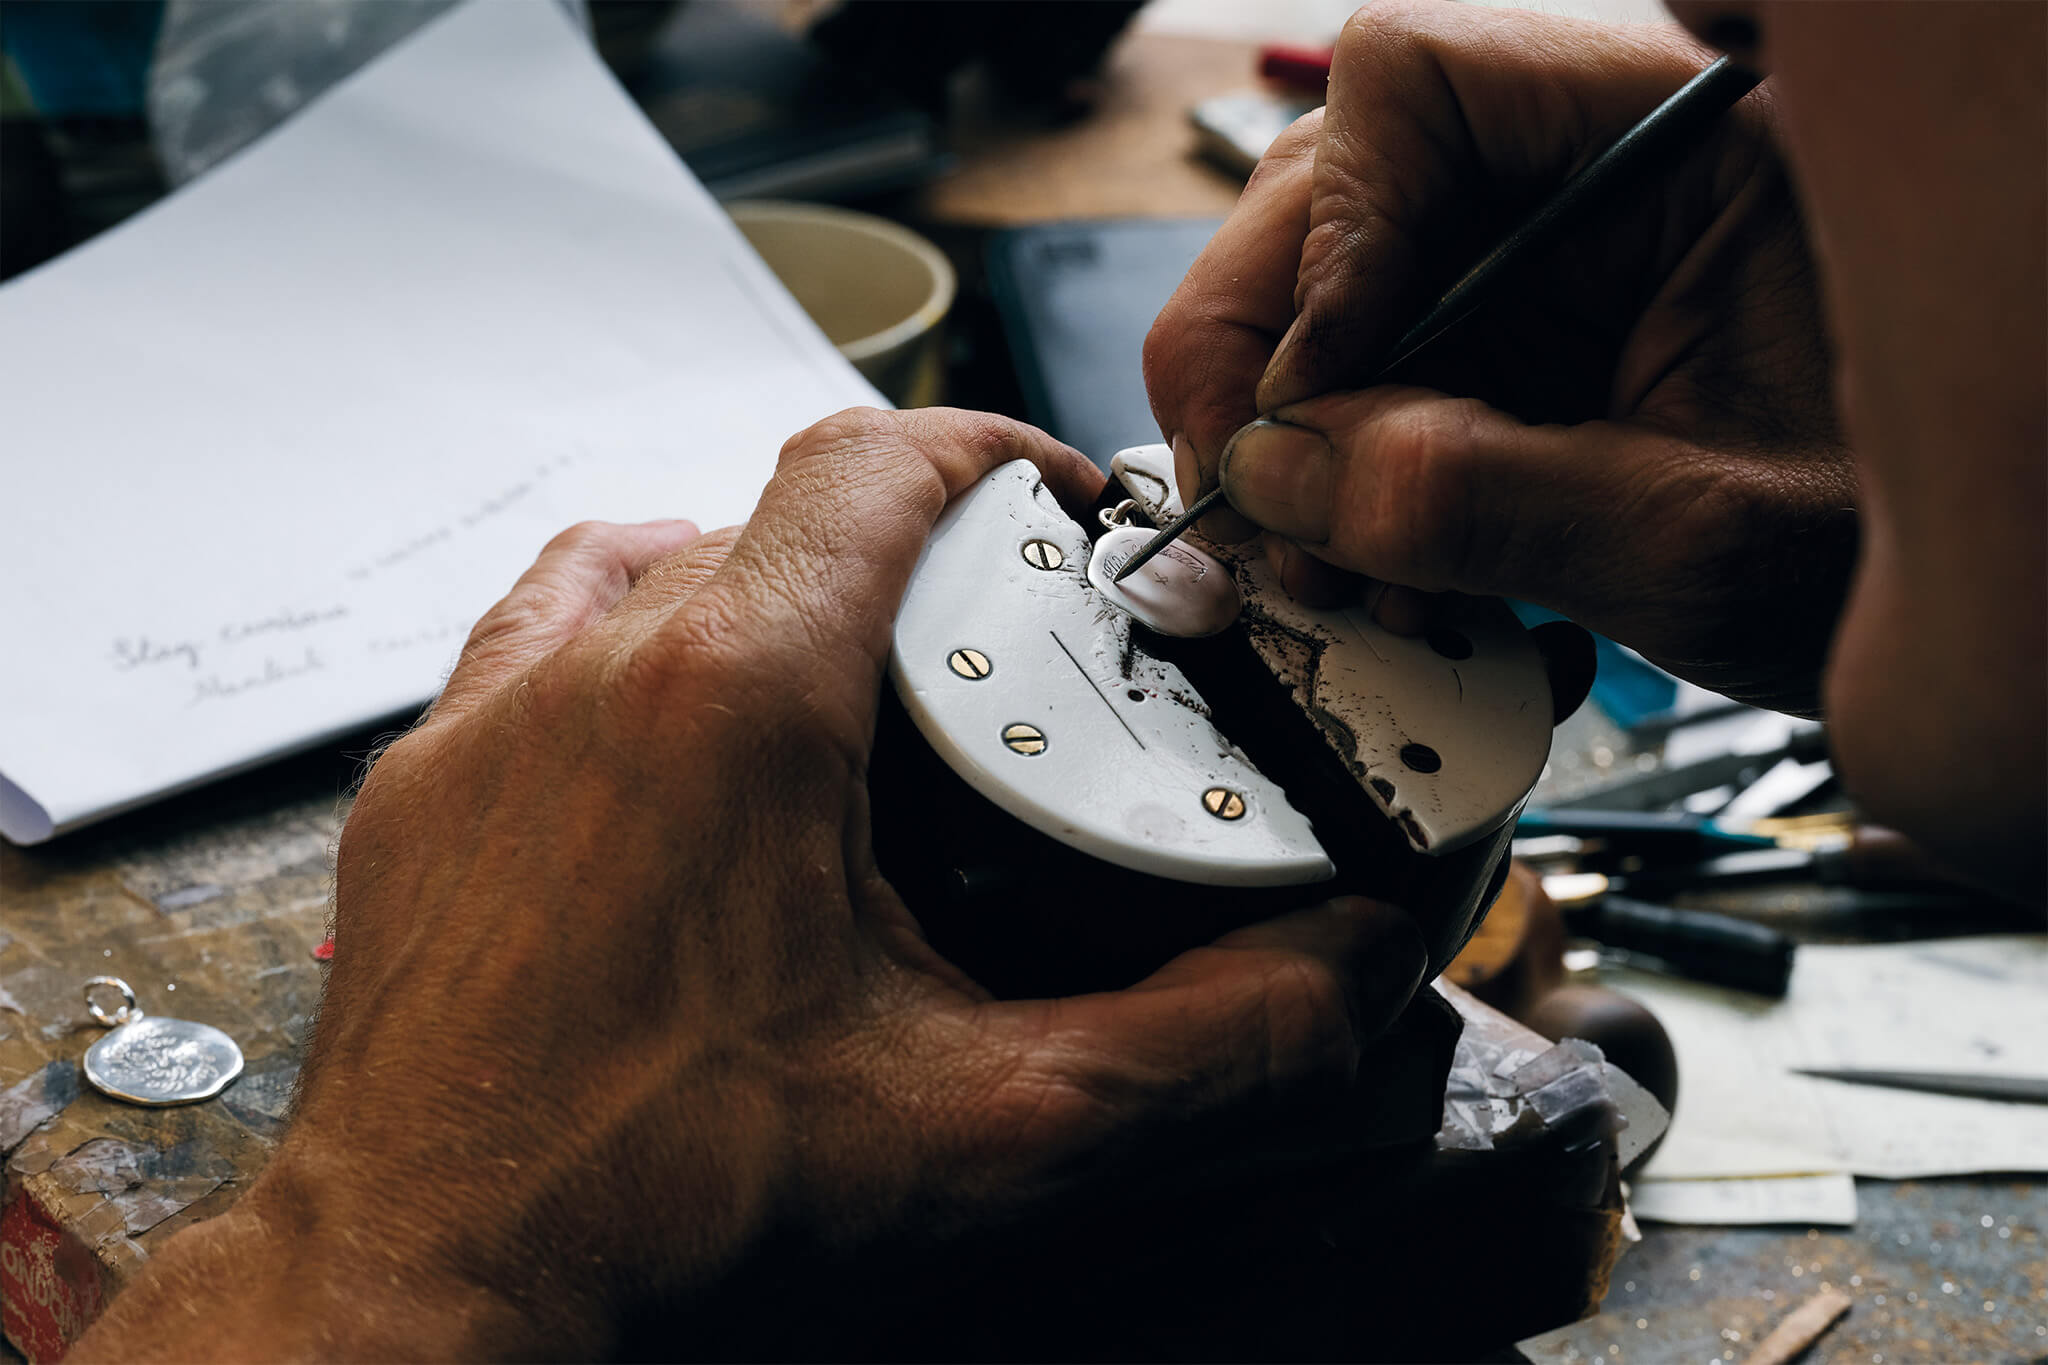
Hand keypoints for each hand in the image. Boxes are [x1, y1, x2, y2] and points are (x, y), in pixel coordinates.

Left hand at [74, 409, 1426, 1360]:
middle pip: (777, 510)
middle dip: (903, 545)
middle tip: (979, 637)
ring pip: (651, 551)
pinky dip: (627, 631)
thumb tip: (1325, 980)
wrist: (438, 1276)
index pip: (871, 465)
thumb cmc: (662, 1198)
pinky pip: (535, 630)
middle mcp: (597, 673)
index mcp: (737, 702)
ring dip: (761, 575)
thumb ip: (1193, 1042)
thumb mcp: (982, 1125)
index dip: (983, 448)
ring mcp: (492, 718)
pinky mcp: (427, 783)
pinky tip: (669, 710)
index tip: (1046, 493)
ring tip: (842, 664)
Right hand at [1145, 2, 1855, 715]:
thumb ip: (1481, 500)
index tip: (1316, 384)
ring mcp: (1549, 265)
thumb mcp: (1699, 537)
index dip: (1328, 231)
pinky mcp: (1527, 349)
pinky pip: (1382, 387)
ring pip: (1338, 303)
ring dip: (1306, 448)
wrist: (1976, 614)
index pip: (1419, 78)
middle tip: (1259, 498)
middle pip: (1334, 193)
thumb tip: (1277, 477)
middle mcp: (1591, 176)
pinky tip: (1391, 568)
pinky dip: (1354, 488)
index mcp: (1679, 135)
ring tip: (1340, 569)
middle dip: (1274, 365)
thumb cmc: (1905, 541)